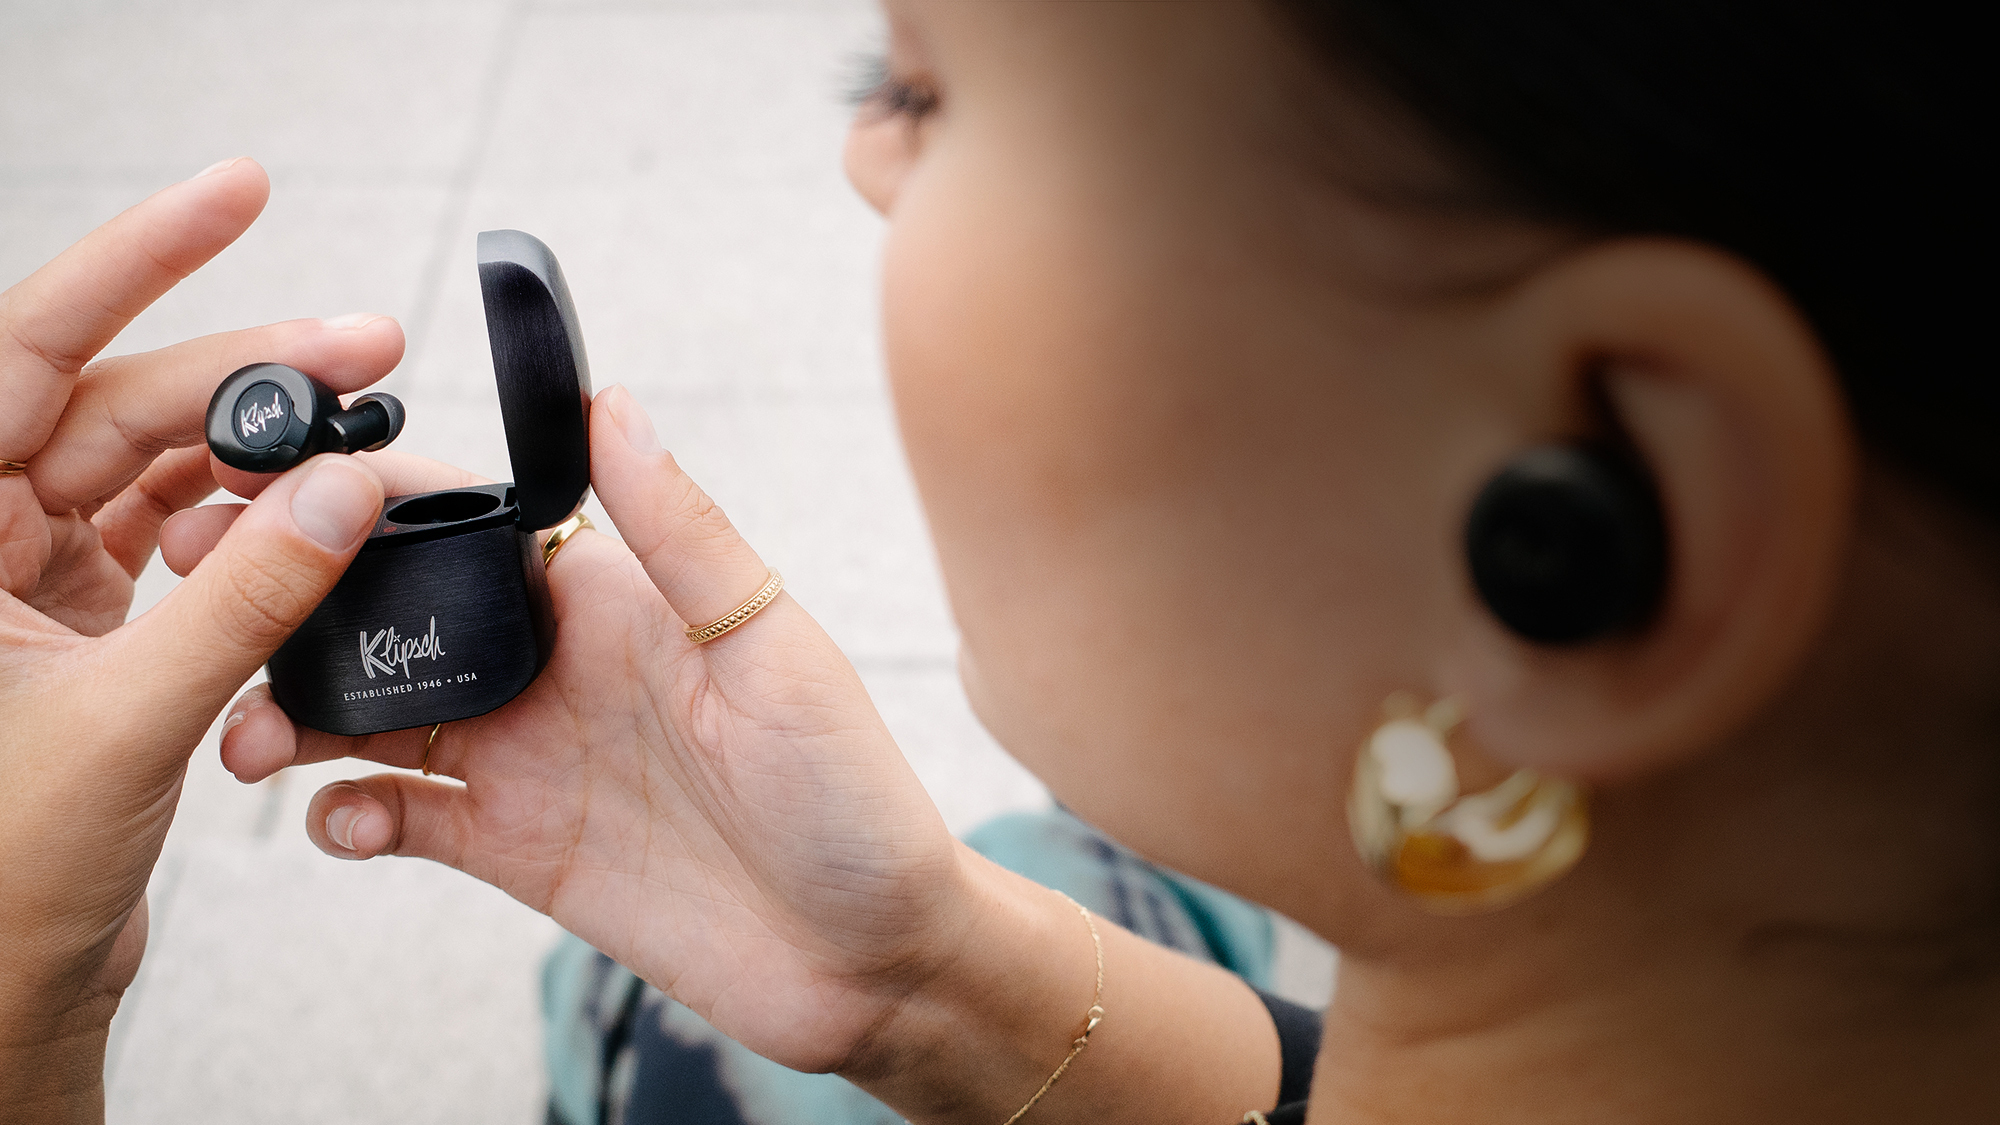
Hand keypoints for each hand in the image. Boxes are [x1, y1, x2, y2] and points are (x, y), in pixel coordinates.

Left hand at [0, 159, 403, 1119]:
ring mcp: (34, 580)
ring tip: (364, 428)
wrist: (5, 994)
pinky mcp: (90, 625)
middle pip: (120, 403)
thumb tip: (347, 494)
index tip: (236, 197)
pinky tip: (314, 520)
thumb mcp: (131, 720)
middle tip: (368, 348)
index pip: (27, 351)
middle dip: (250, 371)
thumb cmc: (0, 877)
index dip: (133, 260)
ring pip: (159, 466)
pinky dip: (254, 526)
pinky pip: (182, 537)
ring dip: (264, 448)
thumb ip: (248, 596)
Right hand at [218, 385, 972, 1073]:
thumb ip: (680, 534)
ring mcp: (527, 760)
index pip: (467, 523)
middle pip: (395, 619)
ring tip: (251, 738)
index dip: (369, 500)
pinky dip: (349, 818)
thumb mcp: (772, 650)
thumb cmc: (853, 793)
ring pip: (374, 718)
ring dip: (296, 718)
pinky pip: (401, 818)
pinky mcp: (515, 850)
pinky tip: (345, 825)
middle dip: (297, 608)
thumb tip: (611, 401)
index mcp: (610, 599)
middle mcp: (554, 669)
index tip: (277, 486)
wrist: (870, 957)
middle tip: (207, 604)